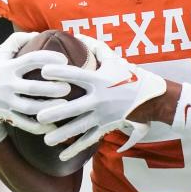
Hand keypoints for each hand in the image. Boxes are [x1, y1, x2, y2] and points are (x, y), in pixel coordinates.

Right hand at [0, 31, 69, 133]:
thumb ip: (16, 40)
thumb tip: (37, 33)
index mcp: (8, 68)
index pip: (31, 60)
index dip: (49, 58)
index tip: (64, 59)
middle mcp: (7, 85)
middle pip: (33, 87)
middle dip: (52, 88)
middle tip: (68, 86)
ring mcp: (6, 102)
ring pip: (29, 107)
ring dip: (48, 107)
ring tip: (64, 104)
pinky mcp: (7, 116)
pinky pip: (24, 124)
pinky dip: (39, 126)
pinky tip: (53, 125)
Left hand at [37, 34, 165, 160]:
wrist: (151, 98)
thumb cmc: (129, 75)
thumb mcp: (114, 59)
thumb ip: (95, 47)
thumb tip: (77, 35)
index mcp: (99, 80)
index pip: (76, 75)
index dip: (60, 72)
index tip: (43, 71)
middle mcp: (100, 99)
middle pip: (75, 107)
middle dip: (57, 112)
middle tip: (39, 115)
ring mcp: (103, 115)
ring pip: (80, 127)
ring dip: (63, 134)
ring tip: (46, 139)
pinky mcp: (105, 127)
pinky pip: (89, 140)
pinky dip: (76, 150)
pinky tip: (62, 157)